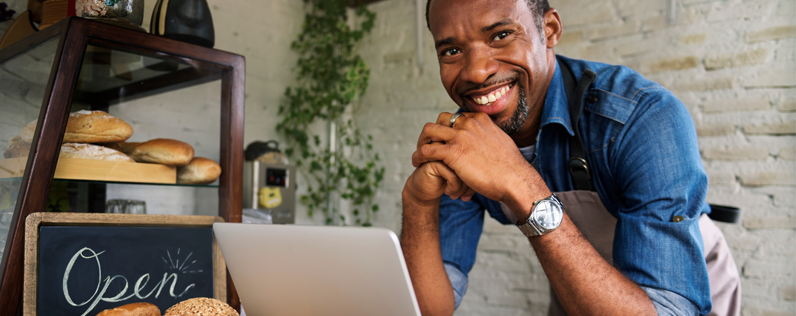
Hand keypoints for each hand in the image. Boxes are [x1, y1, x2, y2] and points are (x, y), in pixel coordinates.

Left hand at [412, 112, 545, 207]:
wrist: (515, 180)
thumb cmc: (511, 168)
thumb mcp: (501, 142)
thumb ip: (489, 137)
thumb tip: (488, 141)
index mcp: (480, 119)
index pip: (455, 117)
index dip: (447, 129)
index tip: (443, 141)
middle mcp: (468, 123)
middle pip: (440, 120)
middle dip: (432, 132)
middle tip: (428, 146)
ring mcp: (460, 136)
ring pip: (428, 131)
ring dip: (421, 142)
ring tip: (419, 155)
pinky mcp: (452, 152)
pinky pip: (426, 150)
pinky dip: (418, 156)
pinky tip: (417, 163)